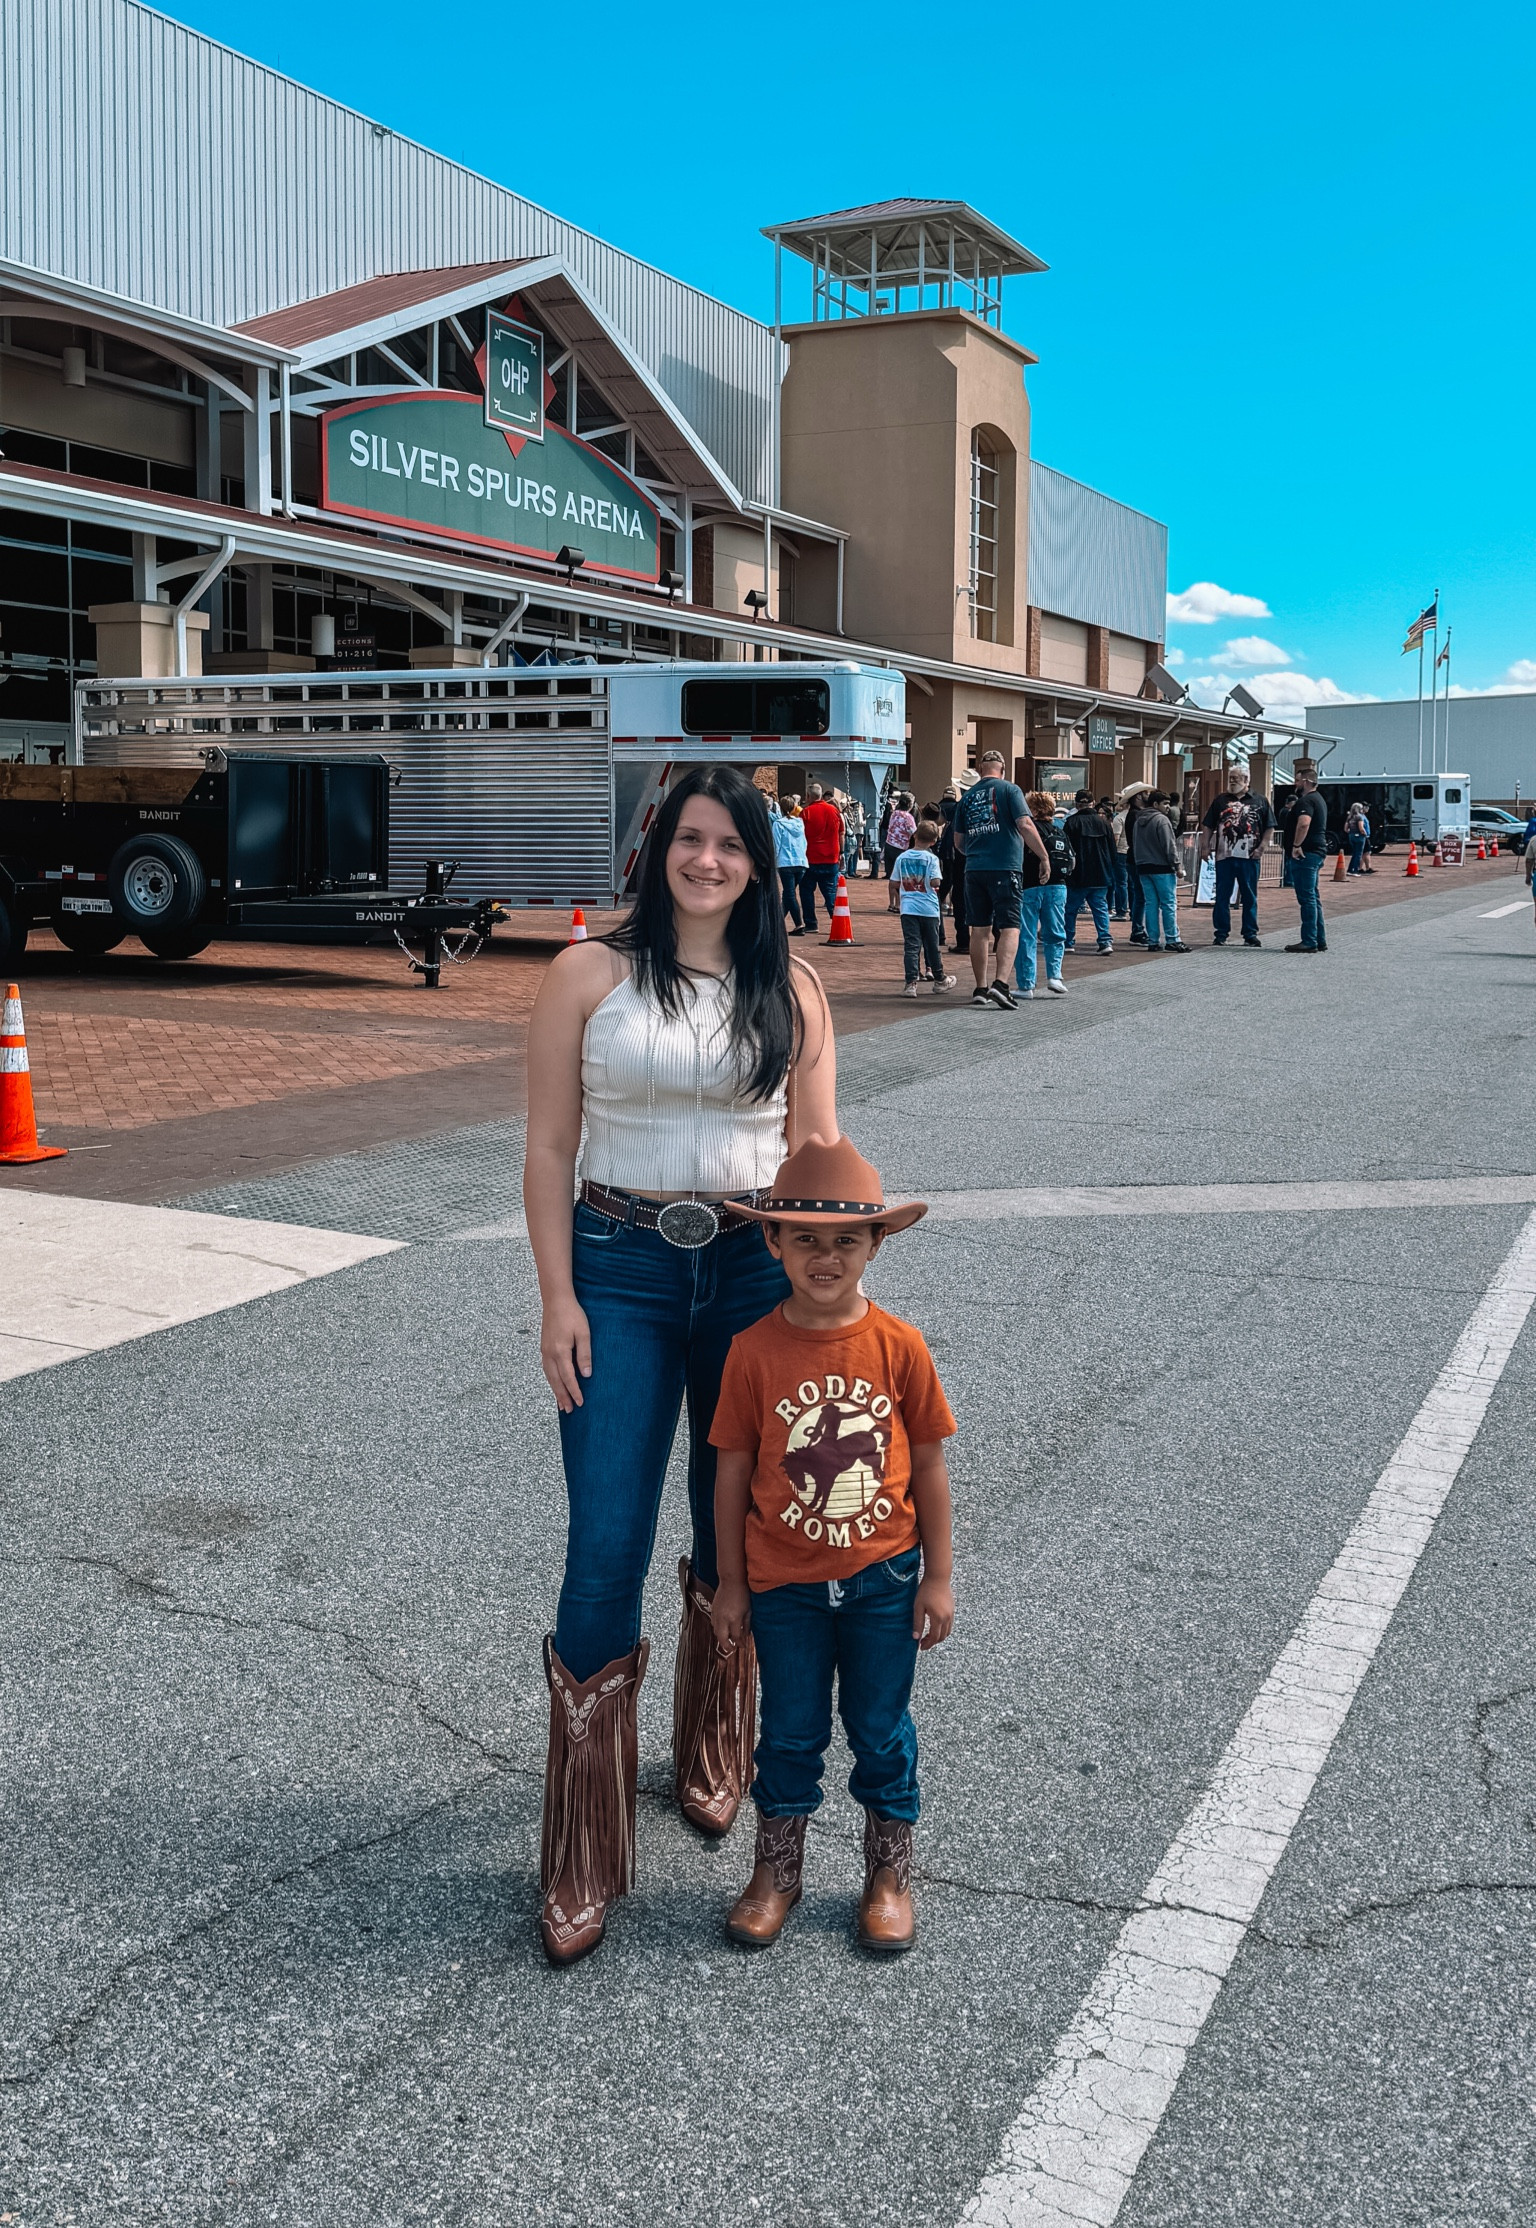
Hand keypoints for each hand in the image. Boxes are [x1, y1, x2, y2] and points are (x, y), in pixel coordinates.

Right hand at [539, 1293, 591, 1411]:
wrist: (556, 1300)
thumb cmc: (572, 1314)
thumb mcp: (583, 1333)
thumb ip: (584, 1355)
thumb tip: (586, 1375)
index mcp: (560, 1351)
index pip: (568, 1378)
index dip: (575, 1391)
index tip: (580, 1403)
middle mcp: (549, 1354)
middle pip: (556, 1381)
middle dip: (563, 1397)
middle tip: (569, 1411)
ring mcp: (544, 1351)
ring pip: (549, 1377)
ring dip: (556, 1391)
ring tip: (561, 1404)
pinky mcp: (543, 1348)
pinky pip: (546, 1370)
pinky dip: (551, 1381)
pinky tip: (555, 1385)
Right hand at [711, 1577, 750, 1648]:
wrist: (731, 1579)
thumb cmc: (742, 1592)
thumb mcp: (748, 1610)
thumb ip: (747, 1624)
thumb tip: (746, 1635)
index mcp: (734, 1618)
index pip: (736, 1637)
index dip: (740, 1643)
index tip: (743, 1646)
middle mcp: (723, 1618)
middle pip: (722, 1638)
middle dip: (726, 1646)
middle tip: (732, 1649)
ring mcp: (716, 1614)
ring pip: (716, 1632)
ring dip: (722, 1638)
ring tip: (728, 1640)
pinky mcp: (713, 1610)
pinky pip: (713, 1624)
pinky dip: (718, 1629)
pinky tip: (723, 1629)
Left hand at [913, 1574, 954, 1649]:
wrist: (938, 1577)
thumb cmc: (926, 1590)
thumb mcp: (918, 1607)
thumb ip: (917, 1623)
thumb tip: (915, 1637)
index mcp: (938, 1618)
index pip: (934, 1637)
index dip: (927, 1644)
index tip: (920, 1647)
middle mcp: (947, 1617)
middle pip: (942, 1637)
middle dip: (933, 1642)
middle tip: (923, 1642)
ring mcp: (951, 1613)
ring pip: (947, 1631)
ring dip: (939, 1636)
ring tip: (928, 1635)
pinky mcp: (952, 1609)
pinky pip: (950, 1624)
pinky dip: (943, 1629)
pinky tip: (934, 1626)